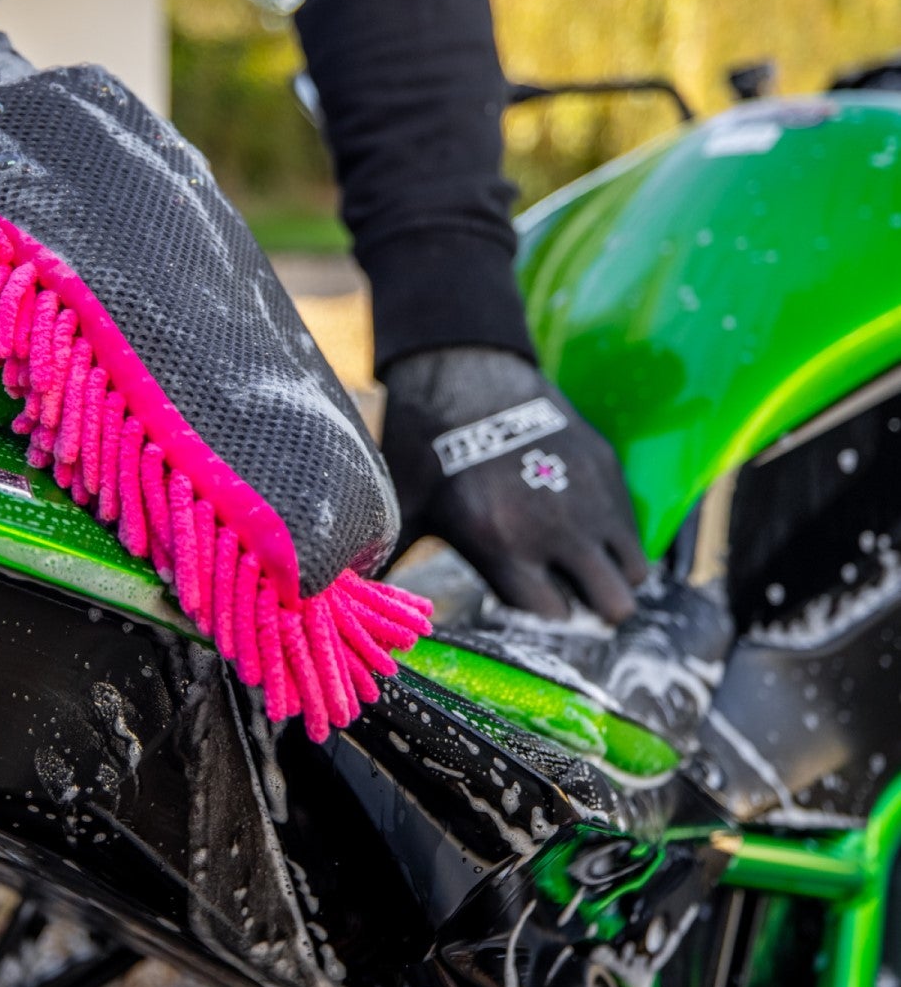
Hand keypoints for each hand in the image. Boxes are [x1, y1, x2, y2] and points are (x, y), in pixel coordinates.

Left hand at [381, 346, 645, 622]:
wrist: (463, 370)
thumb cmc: (425, 443)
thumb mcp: (404, 505)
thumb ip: (388, 559)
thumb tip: (349, 596)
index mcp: (503, 545)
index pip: (554, 616)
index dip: (544, 615)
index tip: (530, 603)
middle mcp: (557, 530)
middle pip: (611, 607)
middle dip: (592, 607)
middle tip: (568, 592)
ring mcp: (591, 500)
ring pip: (634, 574)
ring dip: (613, 576)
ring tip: (581, 563)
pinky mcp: (608, 468)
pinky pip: (636, 528)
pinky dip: (618, 538)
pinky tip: (586, 526)